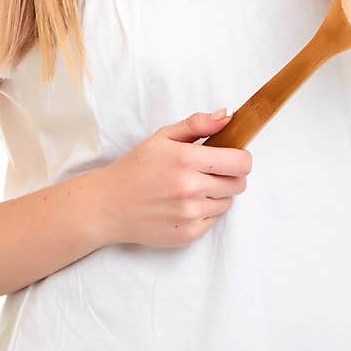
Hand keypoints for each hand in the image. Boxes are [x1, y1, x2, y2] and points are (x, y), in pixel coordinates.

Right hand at [99, 110, 252, 248]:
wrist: (109, 205)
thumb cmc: (136, 168)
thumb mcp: (163, 137)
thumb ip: (198, 124)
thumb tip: (228, 116)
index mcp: (187, 160)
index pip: (241, 163)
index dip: (241, 158)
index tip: (231, 156)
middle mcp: (191, 188)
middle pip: (239, 184)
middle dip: (231, 175)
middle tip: (210, 171)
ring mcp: (190, 214)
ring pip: (228, 202)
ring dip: (217, 194)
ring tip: (192, 188)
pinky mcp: (188, 234)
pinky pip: (214, 220)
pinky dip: (205, 212)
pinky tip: (184, 204)